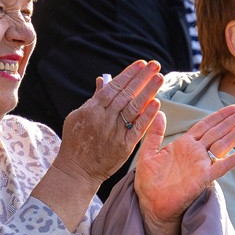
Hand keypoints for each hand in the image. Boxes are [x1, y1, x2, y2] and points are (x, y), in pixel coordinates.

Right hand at [52, 60, 163, 187]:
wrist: (77, 170)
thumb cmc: (75, 142)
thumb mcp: (77, 117)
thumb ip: (93, 99)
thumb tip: (102, 80)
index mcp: (92, 109)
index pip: (114, 87)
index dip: (128, 75)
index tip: (141, 64)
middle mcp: (104, 118)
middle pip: (126, 94)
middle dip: (141, 78)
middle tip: (155, 65)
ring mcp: (114, 132)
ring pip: (134, 108)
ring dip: (148, 91)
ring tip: (159, 78)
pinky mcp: (123, 146)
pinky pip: (138, 128)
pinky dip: (148, 116)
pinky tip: (157, 103)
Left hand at [134, 104, 234, 225]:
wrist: (150, 205)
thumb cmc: (148, 182)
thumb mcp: (147, 154)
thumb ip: (155, 134)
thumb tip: (159, 112)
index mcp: (183, 144)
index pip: (205, 126)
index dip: (219, 116)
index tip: (233, 107)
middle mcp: (195, 152)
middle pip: (218, 132)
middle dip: (234, 121)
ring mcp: (201, 164)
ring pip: (223, 144)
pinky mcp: (203, 178)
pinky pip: (223, 166)